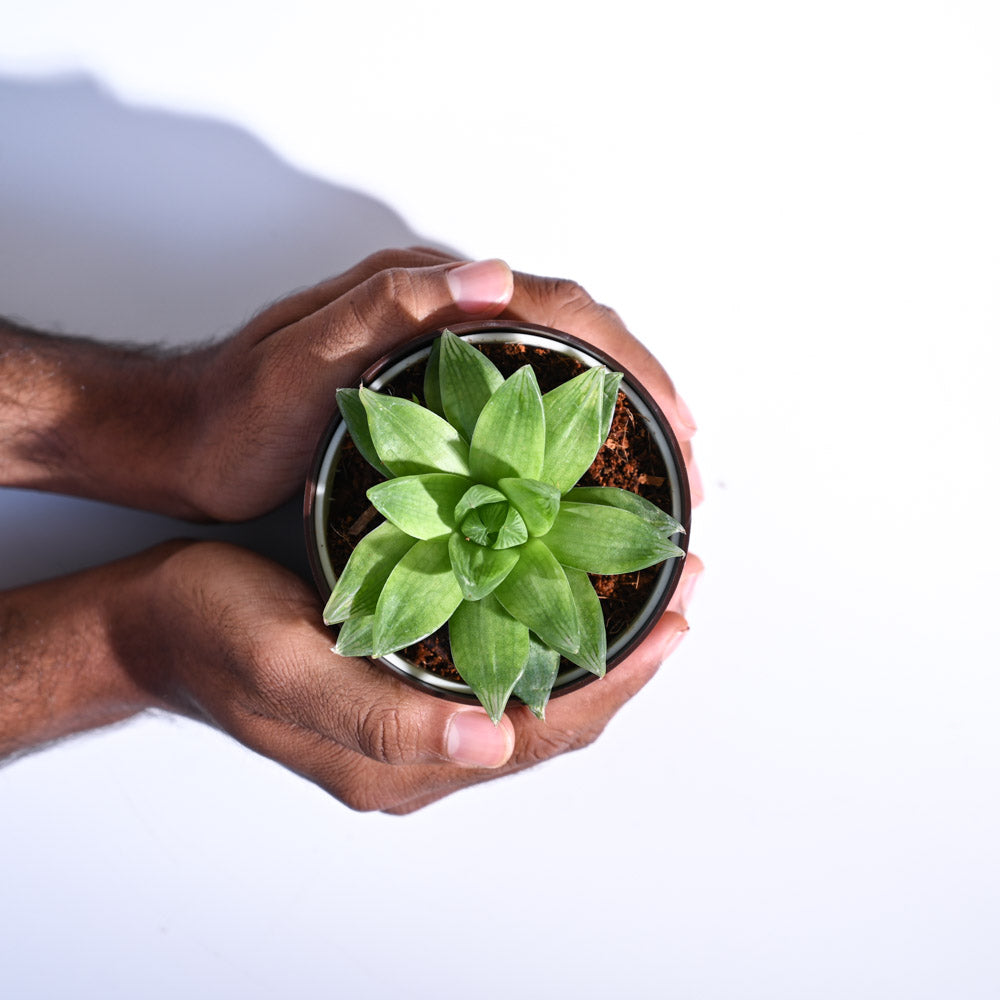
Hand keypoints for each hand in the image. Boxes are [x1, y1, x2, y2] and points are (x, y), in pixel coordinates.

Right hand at [115, 540, 693, 813]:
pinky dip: (545, 634)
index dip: (620, 681)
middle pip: (555, 718)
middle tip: (680, 594)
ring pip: (534, 695)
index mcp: (400, 760)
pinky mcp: (400, 683)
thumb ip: (381, 720)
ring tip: (643, 592)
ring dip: (594, 646)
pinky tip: (562, 592)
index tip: (675, 620)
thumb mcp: (283, 667)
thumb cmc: (209, 634)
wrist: (154, 624)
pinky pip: (498, 672)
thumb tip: (492, 747)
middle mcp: (418, 749)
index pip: (544, 733)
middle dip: (627, 661)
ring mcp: (412, 719)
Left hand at [175, 249, 702, 520]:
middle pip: (574, 339)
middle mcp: (444, 320)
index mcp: (427, 298)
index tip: (677, 424)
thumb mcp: (305, 360)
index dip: (630, 365)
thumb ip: (387, 310)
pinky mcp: (428, 400)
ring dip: (616, 412)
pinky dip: (567, 435)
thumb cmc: (237, 411)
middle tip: (686, 456)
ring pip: (554, 373)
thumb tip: (493, 276)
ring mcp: (439, 360)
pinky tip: (583, 475)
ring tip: (657, 468)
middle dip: (643, 389)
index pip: (560, 311)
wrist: (183, 440)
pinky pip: (520, 406)